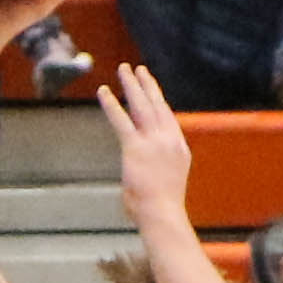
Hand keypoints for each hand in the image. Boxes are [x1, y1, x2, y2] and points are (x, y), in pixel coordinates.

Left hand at [97, 62, 191, 235]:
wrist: (163, 214)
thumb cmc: (162, 206)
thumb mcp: (167, 182)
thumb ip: (158, 168)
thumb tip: (147, 170)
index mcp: (178, 147)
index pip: (167, 117)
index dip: (158, 100)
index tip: (152, 87)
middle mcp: (168, 140)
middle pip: (157, 104)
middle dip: (147, 85)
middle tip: (139, 69)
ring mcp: (153, 142)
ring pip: (141, 105)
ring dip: (132, 85)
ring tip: (124, 69)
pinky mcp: (135, 148)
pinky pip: (121, 120)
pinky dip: (111, 104)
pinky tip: (103, 91)